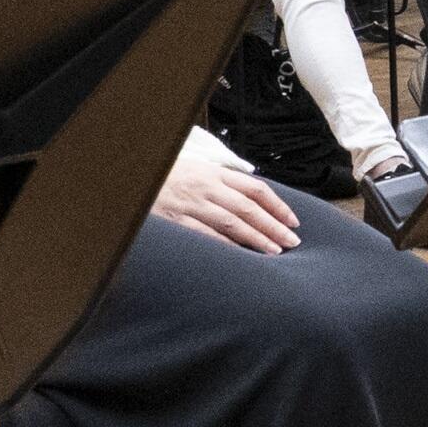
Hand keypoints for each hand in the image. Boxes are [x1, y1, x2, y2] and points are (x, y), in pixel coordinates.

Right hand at [153, 156, 302, 253]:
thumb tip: (252, 198)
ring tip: (275, 251)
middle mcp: (207, 187)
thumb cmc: (167, 176)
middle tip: (293, 241)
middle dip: (274, 225)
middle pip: (249, 207)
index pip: (255, 189)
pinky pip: (207, 235)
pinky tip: (242, 256)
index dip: (277, 205)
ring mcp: (192, 204)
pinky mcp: (177, 220)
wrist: (134, 176)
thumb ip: (221, 182)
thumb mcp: (196, 170)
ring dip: (256, 238)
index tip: (293, 221)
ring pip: (232, 223)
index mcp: (214, 173)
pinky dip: (227, 246)